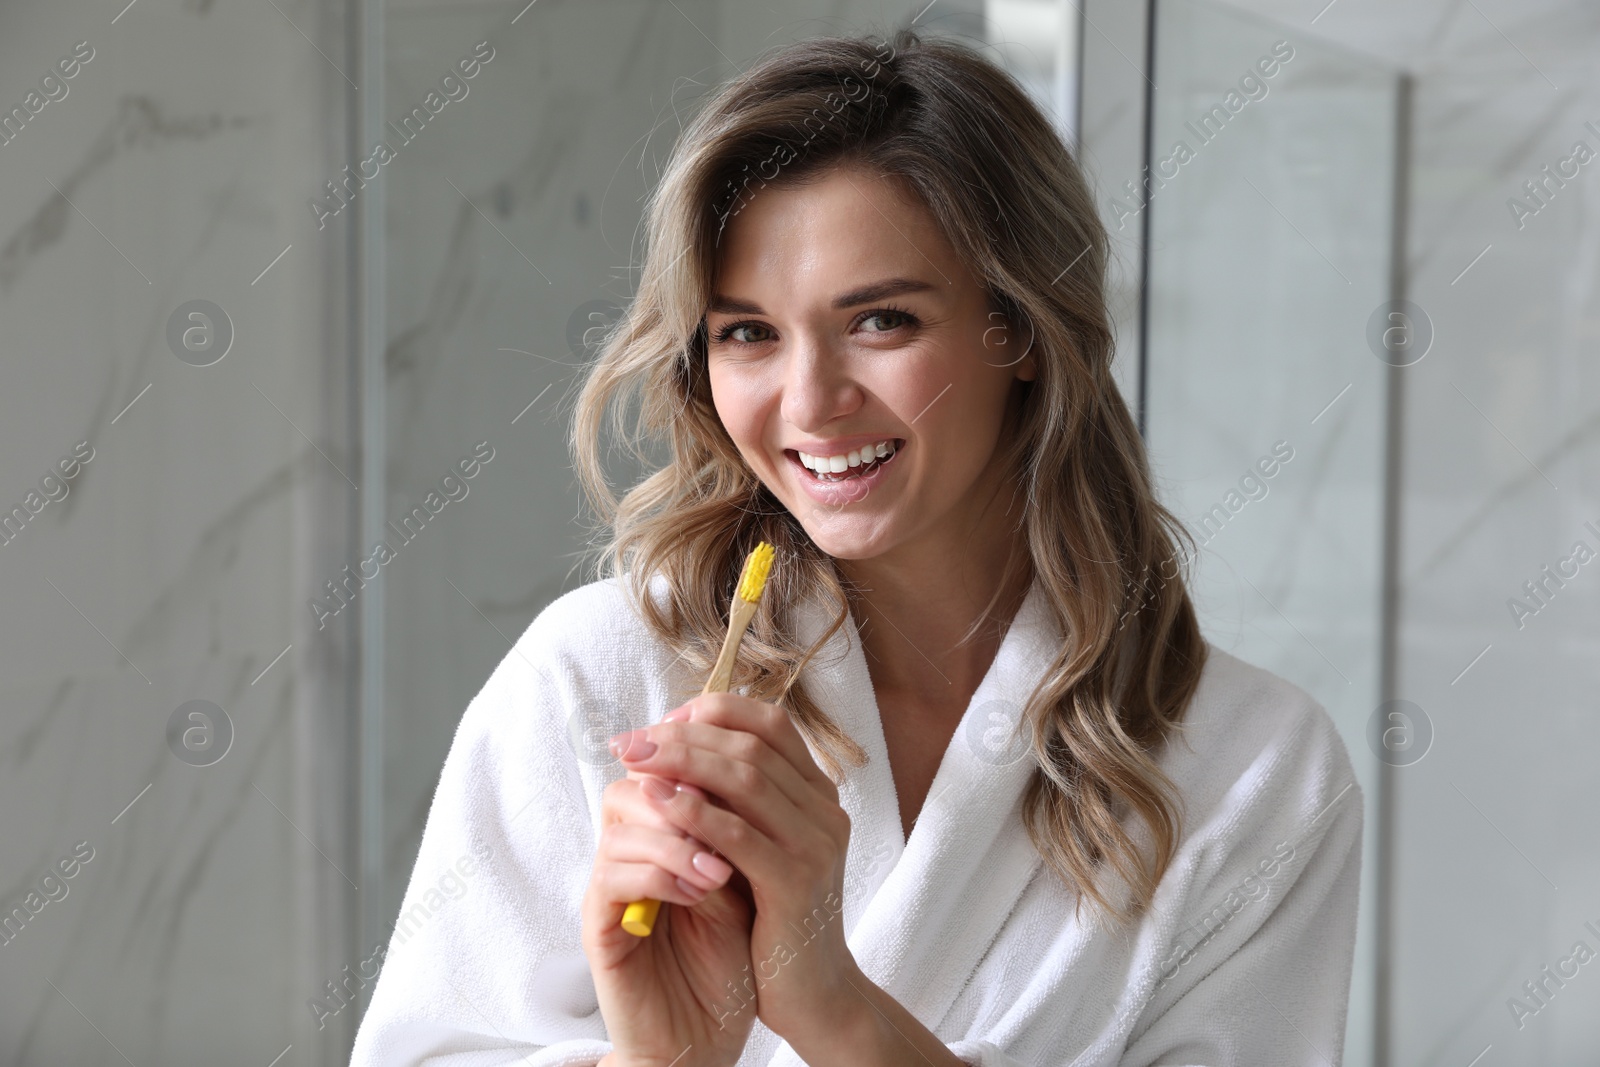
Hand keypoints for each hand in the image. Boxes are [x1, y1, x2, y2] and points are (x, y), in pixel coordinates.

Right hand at [582, 766, 754, 1066]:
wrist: (705, 1038)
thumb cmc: (728, 963)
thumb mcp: (745, 885)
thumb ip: (737, 832)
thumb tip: (753, 771)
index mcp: (660, 838)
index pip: (662, 770)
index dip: (698, 763)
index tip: (748, 779)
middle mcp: (628, 856)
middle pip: (632, 786)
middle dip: (685, 793)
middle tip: (731, 816)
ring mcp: (610, 890)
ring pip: (621, 828)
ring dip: (677, 838)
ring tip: (721, 870)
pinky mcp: (599, 926)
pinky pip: (613, 878)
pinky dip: (660, 875)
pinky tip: (700, 889)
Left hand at [613, 694, 865, 1041]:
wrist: (816, 996)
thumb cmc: (777, 918)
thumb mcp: (762, 848)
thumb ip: (736, 803)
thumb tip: (673, 753)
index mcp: (819, 793)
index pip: (770, 723)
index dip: (714, 712)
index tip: (662, 723)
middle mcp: (825, 809)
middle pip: (751, 745)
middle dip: (684, 735)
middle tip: (629, 740)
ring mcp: (816, 844)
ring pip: (746, 779)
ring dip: (681, 762)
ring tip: (632, 761)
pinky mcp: (796, 882)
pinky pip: (738, 834)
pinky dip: (693, 811)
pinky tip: (655, 802)